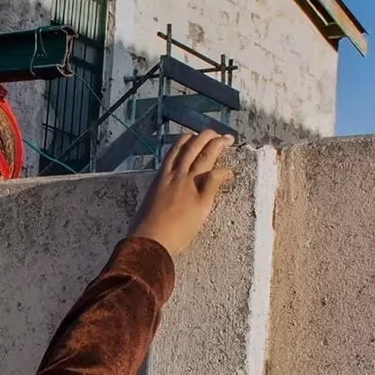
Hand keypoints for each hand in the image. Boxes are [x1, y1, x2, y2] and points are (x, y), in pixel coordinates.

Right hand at [130, 130, 234, 256]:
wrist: (150, 240)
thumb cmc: (144, 228)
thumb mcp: (149, 203)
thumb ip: (160, 194)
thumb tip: (163, 195)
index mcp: (161, 177)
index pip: (175, 151)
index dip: (186, 141)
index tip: (193, 137)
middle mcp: (175, 176)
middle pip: (192, 148)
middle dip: (205, 137)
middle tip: (215, 134)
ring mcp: (188, 185)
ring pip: (205, 156)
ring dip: (217, 145)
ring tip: (226, 139)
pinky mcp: (200, 199)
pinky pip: (215, 177)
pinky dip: (224, 172)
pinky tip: (229, 172)